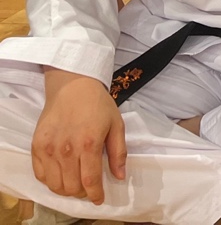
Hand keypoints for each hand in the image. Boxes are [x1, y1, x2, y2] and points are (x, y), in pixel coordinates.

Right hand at [32, 69, 126, 204]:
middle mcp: (66, 149)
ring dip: (66, 189)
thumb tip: (119, 176)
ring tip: (76, 183)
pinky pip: (40, 175)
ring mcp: (49, 148)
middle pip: (71, 187)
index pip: (90, 181)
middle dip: (82, 193)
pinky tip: (61, 174)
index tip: (99, 199)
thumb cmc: (98, 104)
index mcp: (89, 144)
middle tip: (89, 187)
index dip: (95, 195)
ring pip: (54, 185)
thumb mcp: (116, 125)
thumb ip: (118, 152)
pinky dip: (51, 181)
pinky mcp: (36, 146)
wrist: (72, 86)